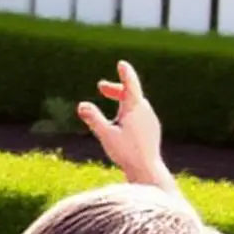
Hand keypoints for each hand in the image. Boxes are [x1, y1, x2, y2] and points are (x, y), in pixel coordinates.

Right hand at [77, 61, 170, 189]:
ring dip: (122, 100)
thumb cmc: (126, 152)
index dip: (126, 73)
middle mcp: (145, 111)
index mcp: (134, 108)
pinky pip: (140, 113)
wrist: (147, 169)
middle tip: (101, 87)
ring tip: (110, 102)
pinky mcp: (151, 129)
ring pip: (136, 103)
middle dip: (115, 89)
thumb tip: (81, 105)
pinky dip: (128, 110)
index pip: (130, 84)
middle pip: (130, 93)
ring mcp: (150, 120)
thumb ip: (93, 118)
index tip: (121, 64)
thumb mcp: (105, 134)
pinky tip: (121, 120)